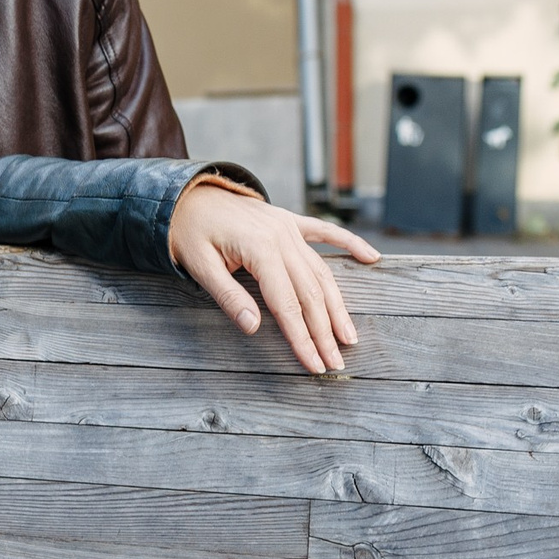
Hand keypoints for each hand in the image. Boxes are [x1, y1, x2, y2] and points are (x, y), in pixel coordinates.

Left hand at [166, 180, 380, 373]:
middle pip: (310, 293)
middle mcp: (281, 237)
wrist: (187, 195)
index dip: (302, 337)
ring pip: (322, 271)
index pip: (286, 304)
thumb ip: (228, 296)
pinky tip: (371, 258)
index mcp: (259, 249)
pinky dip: (350, 243)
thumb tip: (253, 328)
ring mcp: (288, 228)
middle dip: (324, 331)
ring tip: (349, 335)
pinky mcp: (289, 222)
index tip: (314, 363)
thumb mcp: (199, 266)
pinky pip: (326, 233)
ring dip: (337, 305)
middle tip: (336, 362)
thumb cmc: (190, 231)